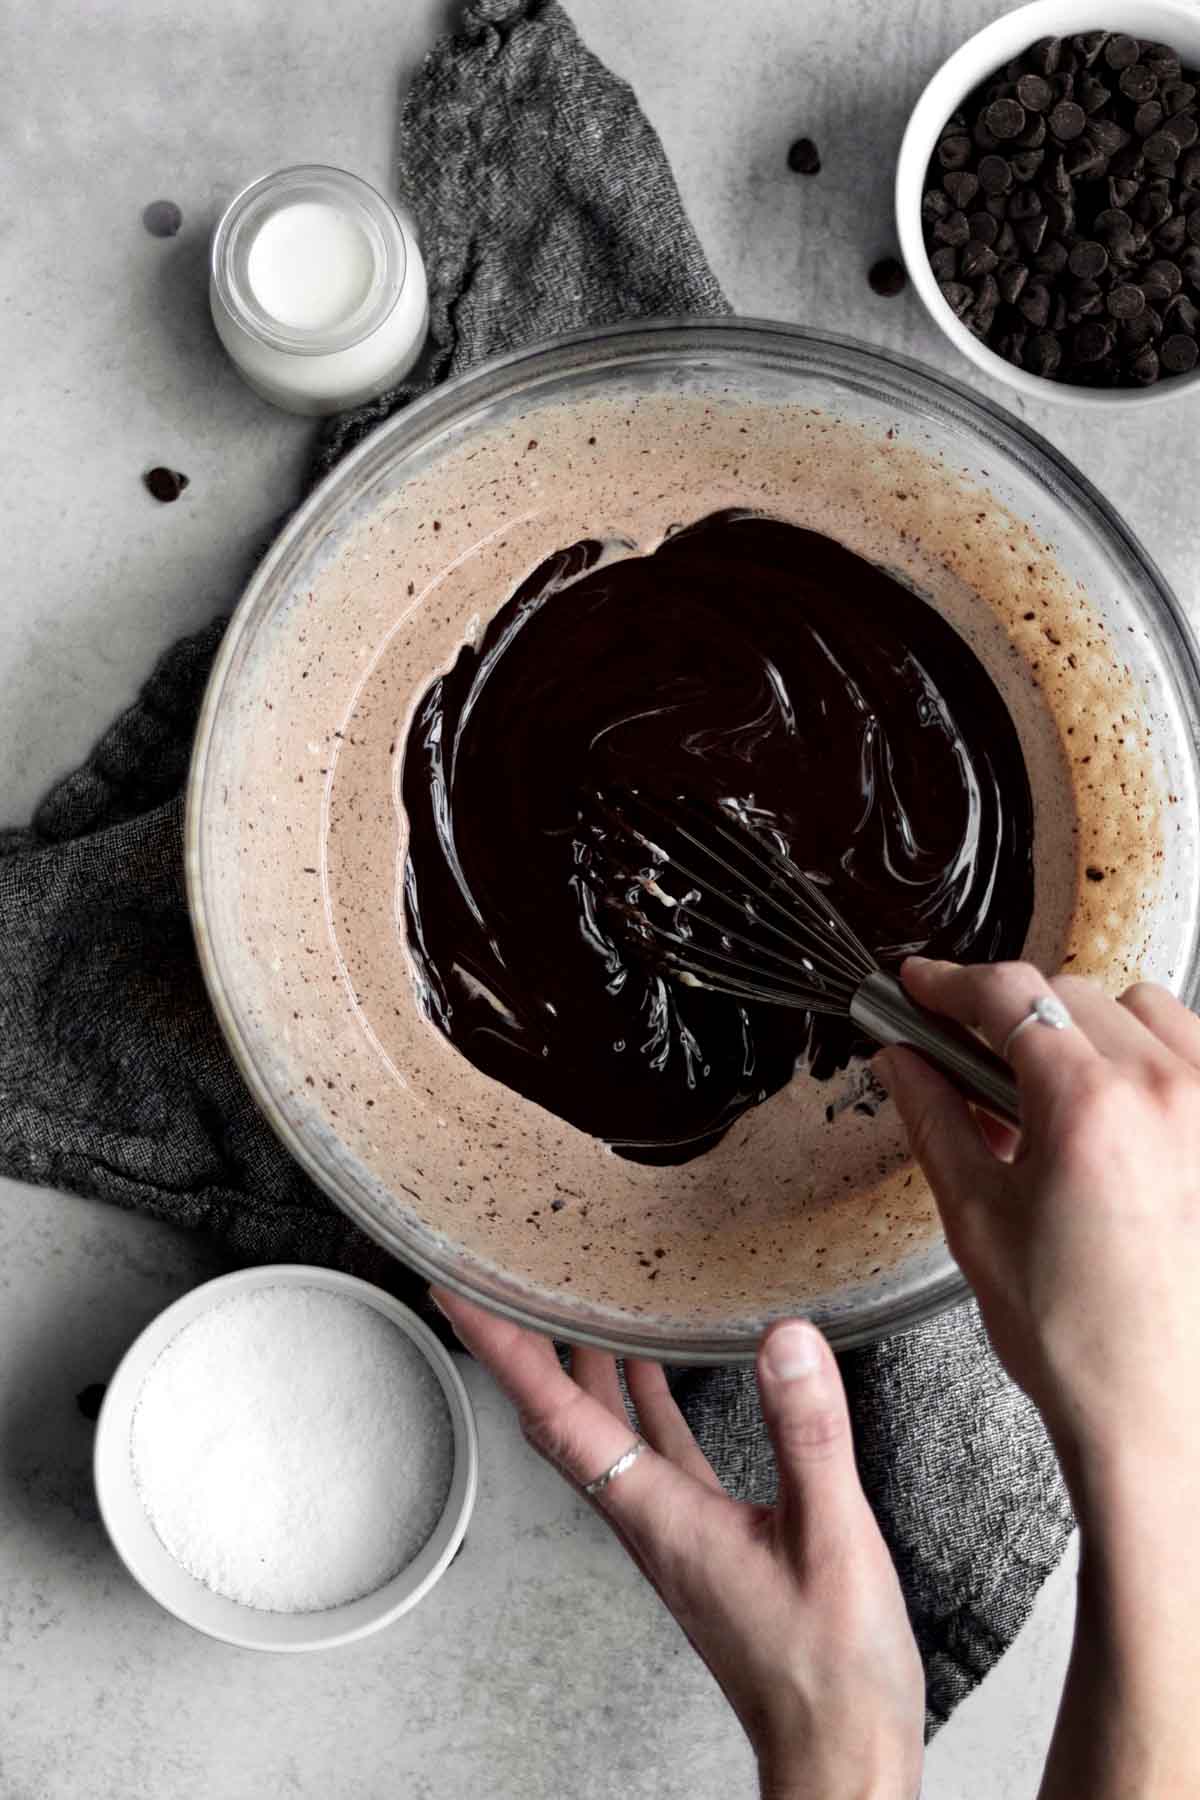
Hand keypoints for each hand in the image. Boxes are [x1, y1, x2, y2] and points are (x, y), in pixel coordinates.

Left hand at [432, 1290, 923, 1799]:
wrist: (837, 1752)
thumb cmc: (830, 1669)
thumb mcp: (830, 1537)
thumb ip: (806, 1434)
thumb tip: (782, 1340)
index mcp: (657, 1516)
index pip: (556, 1417)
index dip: (503, 1351)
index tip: (460, 1297)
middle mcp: (647, 1520)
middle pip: (560, 1419)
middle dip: (525, 1348)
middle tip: (500, 1283)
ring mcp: (671, 1531)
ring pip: (601, 1434)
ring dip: (579, 1369)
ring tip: (571, 1305)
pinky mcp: (704, 1539)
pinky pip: (652, 1453)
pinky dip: (639, 1402)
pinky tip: (655, 1373)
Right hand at [875, 959, 1199, 1490]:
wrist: (1163, 1417)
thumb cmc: (1080, 1340)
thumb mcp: (977, 1218)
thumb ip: (934, 1118)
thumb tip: (902, 1059)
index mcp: (1088, 1106)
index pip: (1007, 995)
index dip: (948, 983)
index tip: (921, 986)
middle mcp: (1166, 1091)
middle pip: (1069, 993)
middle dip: (1011, 1018)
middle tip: (968, 1062)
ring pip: (1140, 1010)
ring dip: (1088, 1031)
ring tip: (1054, 1098)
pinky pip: (1192, 1052)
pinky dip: (1149, 1062)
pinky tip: (1117, 1117)